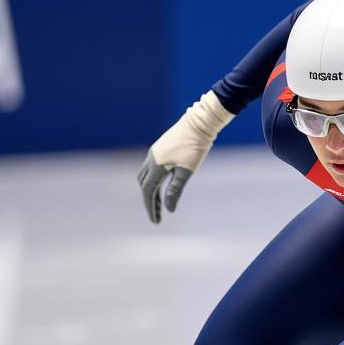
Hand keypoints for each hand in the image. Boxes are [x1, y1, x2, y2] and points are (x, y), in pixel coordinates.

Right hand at [137, 91, 234, 224]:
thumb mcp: (186, 172)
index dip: (151, 207)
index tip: (156, 222)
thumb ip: (175, 190)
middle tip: (157, 216)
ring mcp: (155, 152)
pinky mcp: (160, 148)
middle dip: (150, 201)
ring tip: (159, 203)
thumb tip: (169, 209)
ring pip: (145, 175)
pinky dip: (153, 180)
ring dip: (150, 190)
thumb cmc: (195, 147)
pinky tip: (162, 185)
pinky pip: (151, 168)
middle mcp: (151, 159)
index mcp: (156, 166)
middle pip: (144, 185)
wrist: (199, 123)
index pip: (149, 191)